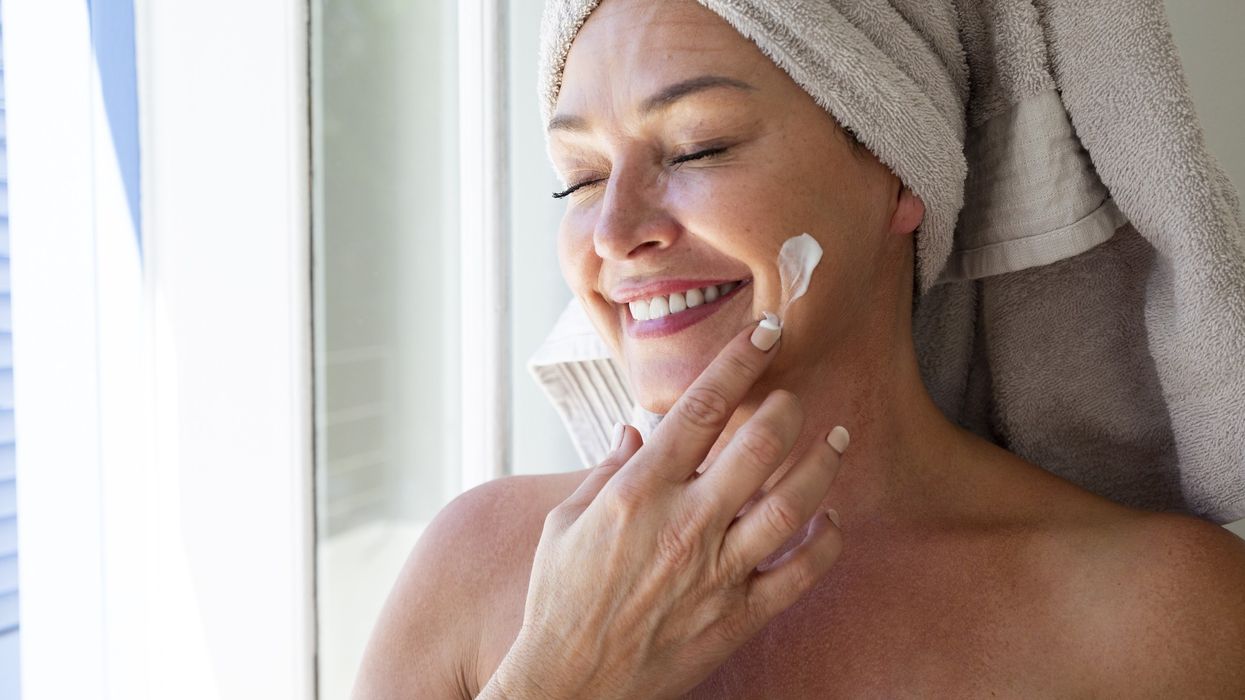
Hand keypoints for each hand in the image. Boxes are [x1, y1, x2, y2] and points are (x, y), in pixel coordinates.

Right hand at [484, 316, 847, 699]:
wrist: (570, 684)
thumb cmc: (560, 601)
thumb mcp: (564, 523)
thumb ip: (605, 471)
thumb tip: (633, 433)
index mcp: (638, 492)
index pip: (700, 408)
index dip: (739, 361)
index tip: (766, 331)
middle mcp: (685, 525)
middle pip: (759, 446)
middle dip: (787, 408)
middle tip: (795, 396)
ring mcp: (717, 572)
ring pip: (792, 505)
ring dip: (823, 464)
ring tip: (837, 439)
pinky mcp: (738, 615)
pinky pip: (800, 573)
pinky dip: (826, 543)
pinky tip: (832, 520)